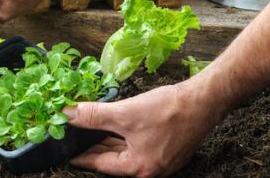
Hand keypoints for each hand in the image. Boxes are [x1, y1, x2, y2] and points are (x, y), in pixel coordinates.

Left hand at [63, 82, 225, 176]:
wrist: (204, 100)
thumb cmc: (169, 110)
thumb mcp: (125, 113)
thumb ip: (94, 116)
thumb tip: (68, 115)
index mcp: (139, 168)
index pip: (100, 164)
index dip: (80, 155)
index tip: (65, 151)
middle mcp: (149, 169)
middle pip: (112, 159)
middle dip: (92, 146)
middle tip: (72, 137)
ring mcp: (159, 160)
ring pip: (124, 150)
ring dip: (106, 139)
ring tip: (87, 130)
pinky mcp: (166, 147)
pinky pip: (136, 144)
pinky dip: (122, 135)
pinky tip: (112, 125)